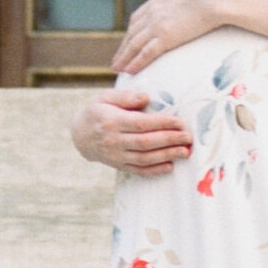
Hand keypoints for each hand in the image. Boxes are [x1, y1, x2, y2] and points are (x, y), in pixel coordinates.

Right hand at [72, 86, 193, 173]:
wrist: (80, 135)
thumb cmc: (98, 111)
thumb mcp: (106, 97)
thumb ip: (126, 97)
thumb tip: (146, 97)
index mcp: (111, 121)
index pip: (140, 124)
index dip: (161, 124)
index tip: (179, 122)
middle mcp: (113, 140)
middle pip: (145, 142)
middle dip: (169, 140)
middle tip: (188, 137)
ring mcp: (116, 156)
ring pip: (144, 158)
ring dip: (166, 156)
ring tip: (185, 152)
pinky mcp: (118, 166)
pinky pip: (138, 171)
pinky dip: (154, 170)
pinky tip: (170, 166)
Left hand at [115, 0, 232, 78]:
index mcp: (158, 0)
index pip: (138, 17)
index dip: (132, 31)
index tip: (127, 40)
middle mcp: (153, 12)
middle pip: (132, 32)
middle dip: (123, 46)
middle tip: (117, 58)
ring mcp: (157, 24)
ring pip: (134, 44)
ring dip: (124, 57)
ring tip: (118, 68)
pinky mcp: (165, 37)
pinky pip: (146, 53)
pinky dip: (136, 63)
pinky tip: (129, 71)